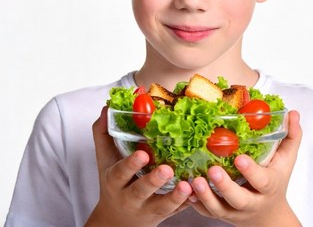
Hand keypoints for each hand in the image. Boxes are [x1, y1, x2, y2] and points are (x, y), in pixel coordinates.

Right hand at [85, 106, 192, 226]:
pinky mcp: (164, 214)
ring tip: (186, 185)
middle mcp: (130, 197)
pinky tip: (198, 194)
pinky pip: (177, 211)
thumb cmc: (113, 183)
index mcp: (115, 181)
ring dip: (175, 196)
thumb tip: (106, 108)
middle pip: (141, 190)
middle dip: (154, 180)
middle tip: (167, 169)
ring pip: (162, 205)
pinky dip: (188, 203)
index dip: (131, 164)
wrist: (117, 221)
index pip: (120, 173)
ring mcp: (148, 208)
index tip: (142, 154)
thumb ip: (103, 133)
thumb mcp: (105, 159)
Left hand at [189, 110, 301, 226]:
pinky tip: (185, 189)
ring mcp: (234, 211)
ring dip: (205, 195)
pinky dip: (195, 202)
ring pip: (218, 208)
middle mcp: (251, 202)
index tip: (239, 158)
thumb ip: (291, 136)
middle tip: (213, 170)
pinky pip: (205, 212)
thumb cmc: (276, 181)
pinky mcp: (219, 214)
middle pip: (238, 199)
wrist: (268, 216)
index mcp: (268, 186)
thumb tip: (293, 113)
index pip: (262, 181)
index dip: (251, 171)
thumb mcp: (286, 160)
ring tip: (194, 180)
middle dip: (225, 186)